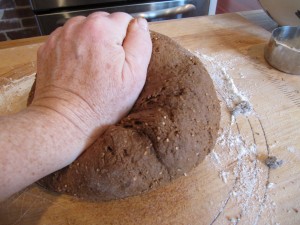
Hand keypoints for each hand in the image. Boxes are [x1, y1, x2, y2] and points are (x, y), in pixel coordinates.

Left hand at [31, 12, 151, 143]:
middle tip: (108, 68)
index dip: (128, 41)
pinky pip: (69, 39)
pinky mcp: (48, 47)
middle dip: (110, 40)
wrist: (65, 120)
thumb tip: (140, 23)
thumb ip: (141, 42)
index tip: (123, 61)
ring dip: (92, 43)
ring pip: (86, 29)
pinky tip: (78, 69)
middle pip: (104, 22)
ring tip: (92, 70)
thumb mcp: (135, 76)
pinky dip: (75, 49)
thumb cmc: (100, 103)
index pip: (125, 19)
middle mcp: (78, 26)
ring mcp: (60, 36)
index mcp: (102, 30)